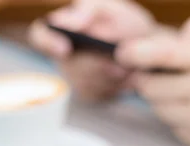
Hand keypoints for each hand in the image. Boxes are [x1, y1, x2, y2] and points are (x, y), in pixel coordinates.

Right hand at [28, 0, 155, 100]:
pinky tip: (122, 78)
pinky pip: (93, 93)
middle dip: (95, 65)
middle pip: (67, 65)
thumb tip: (72, 23)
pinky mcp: (86, 91)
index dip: (47, 42)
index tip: (65, 49)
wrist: (148, 49)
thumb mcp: (113, 9)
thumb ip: (90, 9)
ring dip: (107, 76)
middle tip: (119, 63)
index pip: (40, 34)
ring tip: (125, 67)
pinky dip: (112, 86)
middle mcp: (63, 53)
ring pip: (81, 82)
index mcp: (64, 28)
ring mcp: (73, 74)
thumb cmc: (126, 25)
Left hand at [117, 17, 189, 145]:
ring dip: (161, 100)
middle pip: (149, 86)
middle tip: (158, 76)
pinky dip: (176, 116)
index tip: (122, 52)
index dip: (137, 52)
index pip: (165, 53)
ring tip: (185, 93)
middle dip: (148, 80)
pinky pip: (169, 124)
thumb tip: (178, 32)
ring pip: (155, 107)